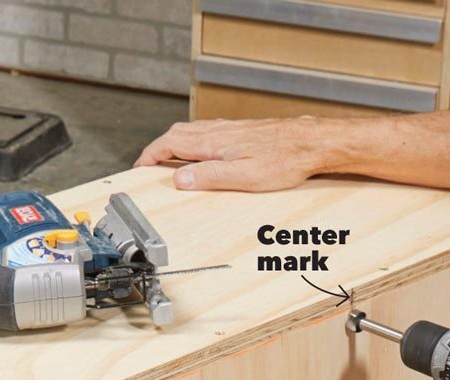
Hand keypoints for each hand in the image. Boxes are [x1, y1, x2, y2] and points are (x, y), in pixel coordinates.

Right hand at [133, 117, 331, 191]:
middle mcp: (218, 131)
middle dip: (158, 150)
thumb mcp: (243, 176)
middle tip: (149, 166)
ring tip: (169, 162)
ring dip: (174, 145)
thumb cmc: (283, 160)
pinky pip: (206, 133)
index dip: (151, 156)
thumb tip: (180, 179)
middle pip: (176, 135)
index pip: (170, 144)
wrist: (309, 143)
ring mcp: (229, 129)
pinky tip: (202, 153)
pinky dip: (193, 142)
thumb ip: (209, 177)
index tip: (139, 168)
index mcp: (213, 142)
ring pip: (191, 132)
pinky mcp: (241, 132)